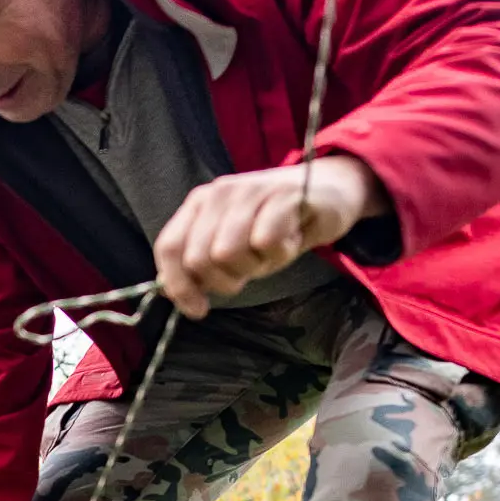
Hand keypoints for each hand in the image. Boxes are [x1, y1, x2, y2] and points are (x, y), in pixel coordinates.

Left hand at [153, 154, 388, 318]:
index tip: (198, 309)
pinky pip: (265, 242)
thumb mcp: (233, 245)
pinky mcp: (283, 196)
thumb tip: (174, 294)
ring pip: (228, 252)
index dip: (178, 285)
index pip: (169, 247)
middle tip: (250, 271)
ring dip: (254, 266)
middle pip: (199, 258)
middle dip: (225, 280)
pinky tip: (290, 241)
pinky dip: (279, 254)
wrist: (329, 192)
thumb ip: (203, 264)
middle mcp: (219, 193)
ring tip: (271, 252)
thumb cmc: (276, 224)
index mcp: (199, 203)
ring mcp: (250, 191)